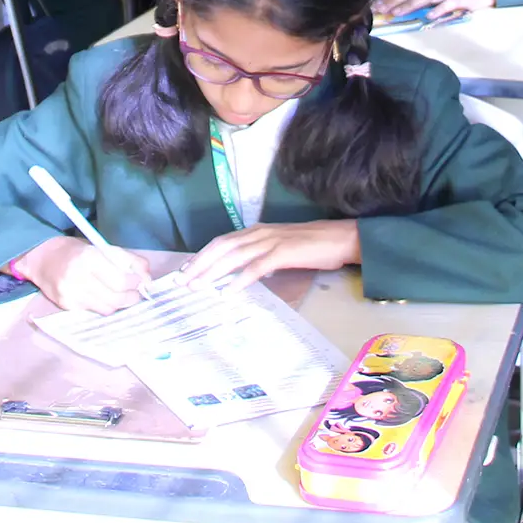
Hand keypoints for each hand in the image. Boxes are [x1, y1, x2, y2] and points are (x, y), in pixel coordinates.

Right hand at [16, 235, 152, 314]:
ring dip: (118, 304)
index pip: (121, 280)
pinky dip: (103, 306)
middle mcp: (78, 277)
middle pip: (116, 298)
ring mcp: (70, 294)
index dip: (136, 284)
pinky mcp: (66, 306)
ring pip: (107, 309)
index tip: (140, 282)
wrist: (43, 258)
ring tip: (120, 295)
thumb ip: (129, 261)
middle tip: (135, 293)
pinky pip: (94, 312)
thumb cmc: (77, 252)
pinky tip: (102, 297)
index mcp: (89, 258)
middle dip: (131, 297)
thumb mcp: (104, 248)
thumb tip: (148, 279)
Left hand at [182, 220, 361, 289]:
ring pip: (234, 256)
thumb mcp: (280, 248)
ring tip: (198, 285)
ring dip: (213, 271)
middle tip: (182, 280)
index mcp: (256, 231)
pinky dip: (239, 279)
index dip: (202, 255)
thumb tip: (242, 273)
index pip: (222, 242)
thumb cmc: (312, 246)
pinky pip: (256, 267)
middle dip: (200, 263)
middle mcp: (259, 233)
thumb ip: (260, 256)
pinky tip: (228, 291)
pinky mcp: (283, 253)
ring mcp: (270, 241)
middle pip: (221, 247)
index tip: (186, 270)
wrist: (339, 238)